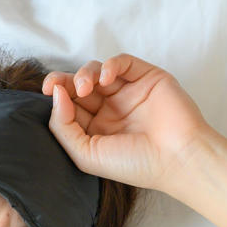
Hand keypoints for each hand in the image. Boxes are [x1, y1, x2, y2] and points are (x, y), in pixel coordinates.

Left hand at [42, 53, 214, 193]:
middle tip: (55, 83)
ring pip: (97, 71)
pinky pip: (123, 62)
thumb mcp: (86, 154)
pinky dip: (111, 64)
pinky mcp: (147, 78)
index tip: (49, 92)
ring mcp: (128, 93)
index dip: (56, 96)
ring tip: (87, 87)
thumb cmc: (134, 164)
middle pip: (79, 85)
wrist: (177, 158)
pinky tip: (107, 77)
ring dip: (85, 73)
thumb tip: (55, 93)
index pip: (68, 106)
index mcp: (95, 129)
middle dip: (64, 80)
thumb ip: (63, 126)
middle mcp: (110, 110)